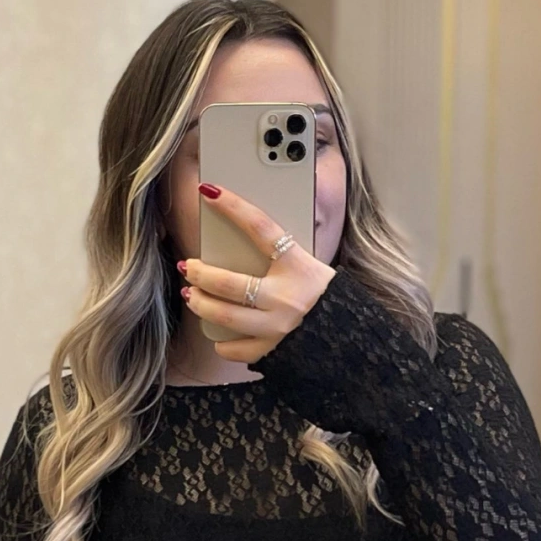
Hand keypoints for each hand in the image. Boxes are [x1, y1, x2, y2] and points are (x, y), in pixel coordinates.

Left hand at [179, 182, 336, 362]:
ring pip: (226, 316)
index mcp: (298, 267)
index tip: (209, 191)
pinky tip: (218, 336)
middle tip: (189, 266)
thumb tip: (247, 232)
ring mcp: (278, 327)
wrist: (351, 333)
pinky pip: (238, 349)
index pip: (260, 228)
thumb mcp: (309, 265)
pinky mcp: (274, 349)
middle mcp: (286, 298)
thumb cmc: (326, 294)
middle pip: (229, 283)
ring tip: (191, 295)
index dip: (233, 207)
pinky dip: (224, 344)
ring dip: (201, 304)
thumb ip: (282, 253)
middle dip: (201, 273)